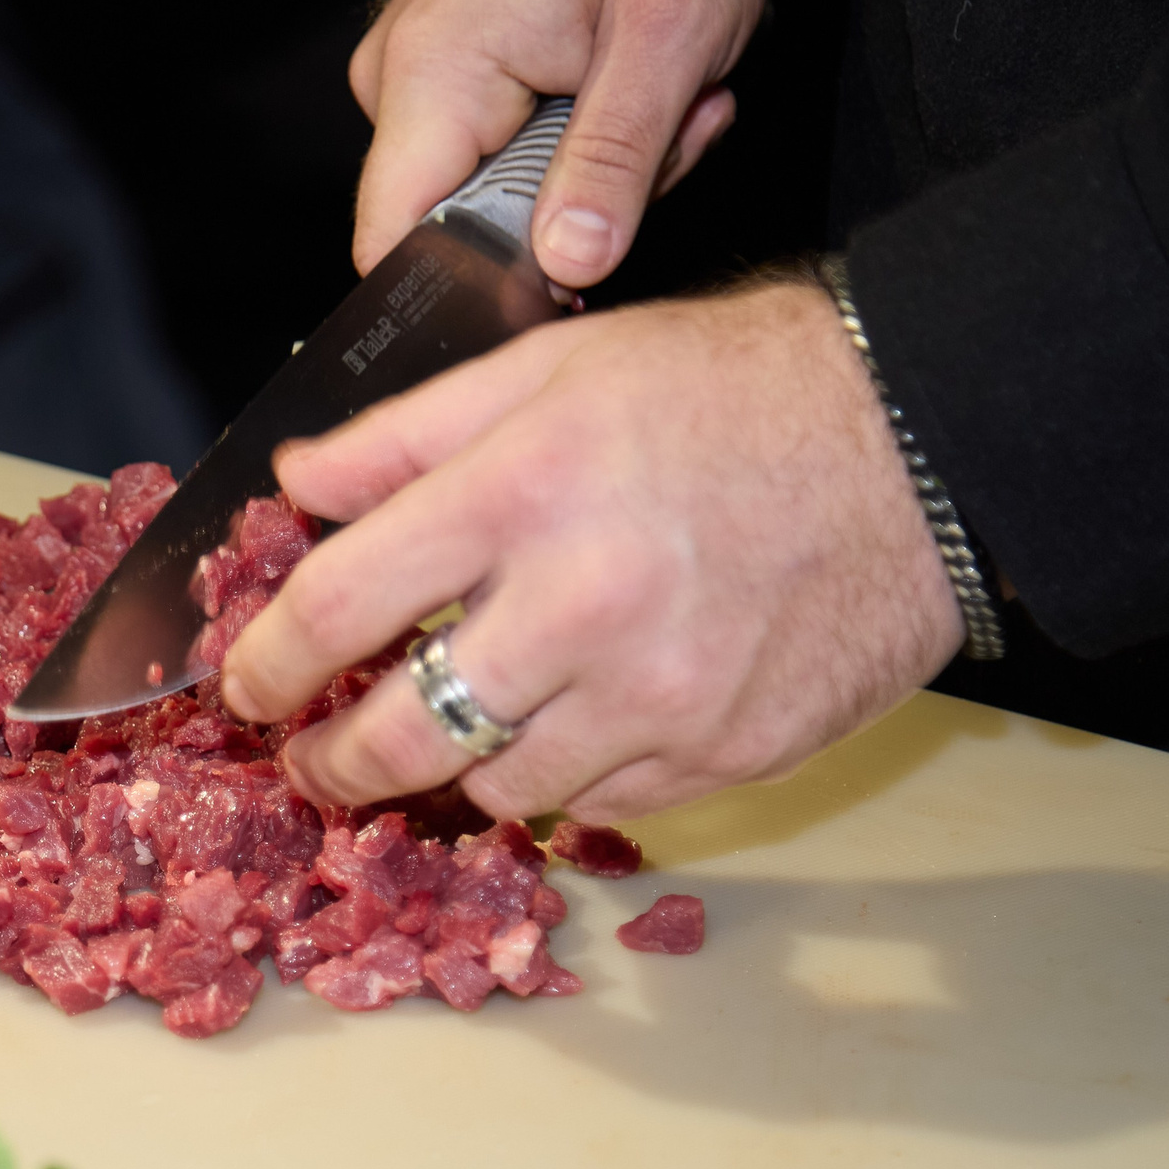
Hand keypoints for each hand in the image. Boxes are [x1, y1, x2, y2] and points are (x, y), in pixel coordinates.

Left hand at [219, 279, 965, 822]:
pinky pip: (602, 800)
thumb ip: (407, 433)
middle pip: (401, 737)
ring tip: (452, 733)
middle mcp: (579, 605)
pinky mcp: (725, 753)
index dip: (269, 662)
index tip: (248, 687)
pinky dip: (566, 774)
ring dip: (455, 772)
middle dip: (333, 765)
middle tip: (315, 763)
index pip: (338, 605)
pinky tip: (570, 725)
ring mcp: (658, 695)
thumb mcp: (552, 368)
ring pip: (498, 788)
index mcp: (519, 492)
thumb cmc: (731, 390)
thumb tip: (296, 487)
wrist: (920, 444)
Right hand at [351, 0, 768, 286]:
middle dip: (586, 201)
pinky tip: (629, 77)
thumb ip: (616, 162)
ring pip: (504, 192)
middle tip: (673, 128)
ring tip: (664, 89)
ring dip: (601, 164)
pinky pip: (509, 149)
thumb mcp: (671, 36)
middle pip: (471, 224)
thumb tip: (569, 266)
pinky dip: (585, 131)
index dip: (483, 282)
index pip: (396, 244)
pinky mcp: (453, 69)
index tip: (578, 259)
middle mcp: (403, 77)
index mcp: (434, 73)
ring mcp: (422, 72)